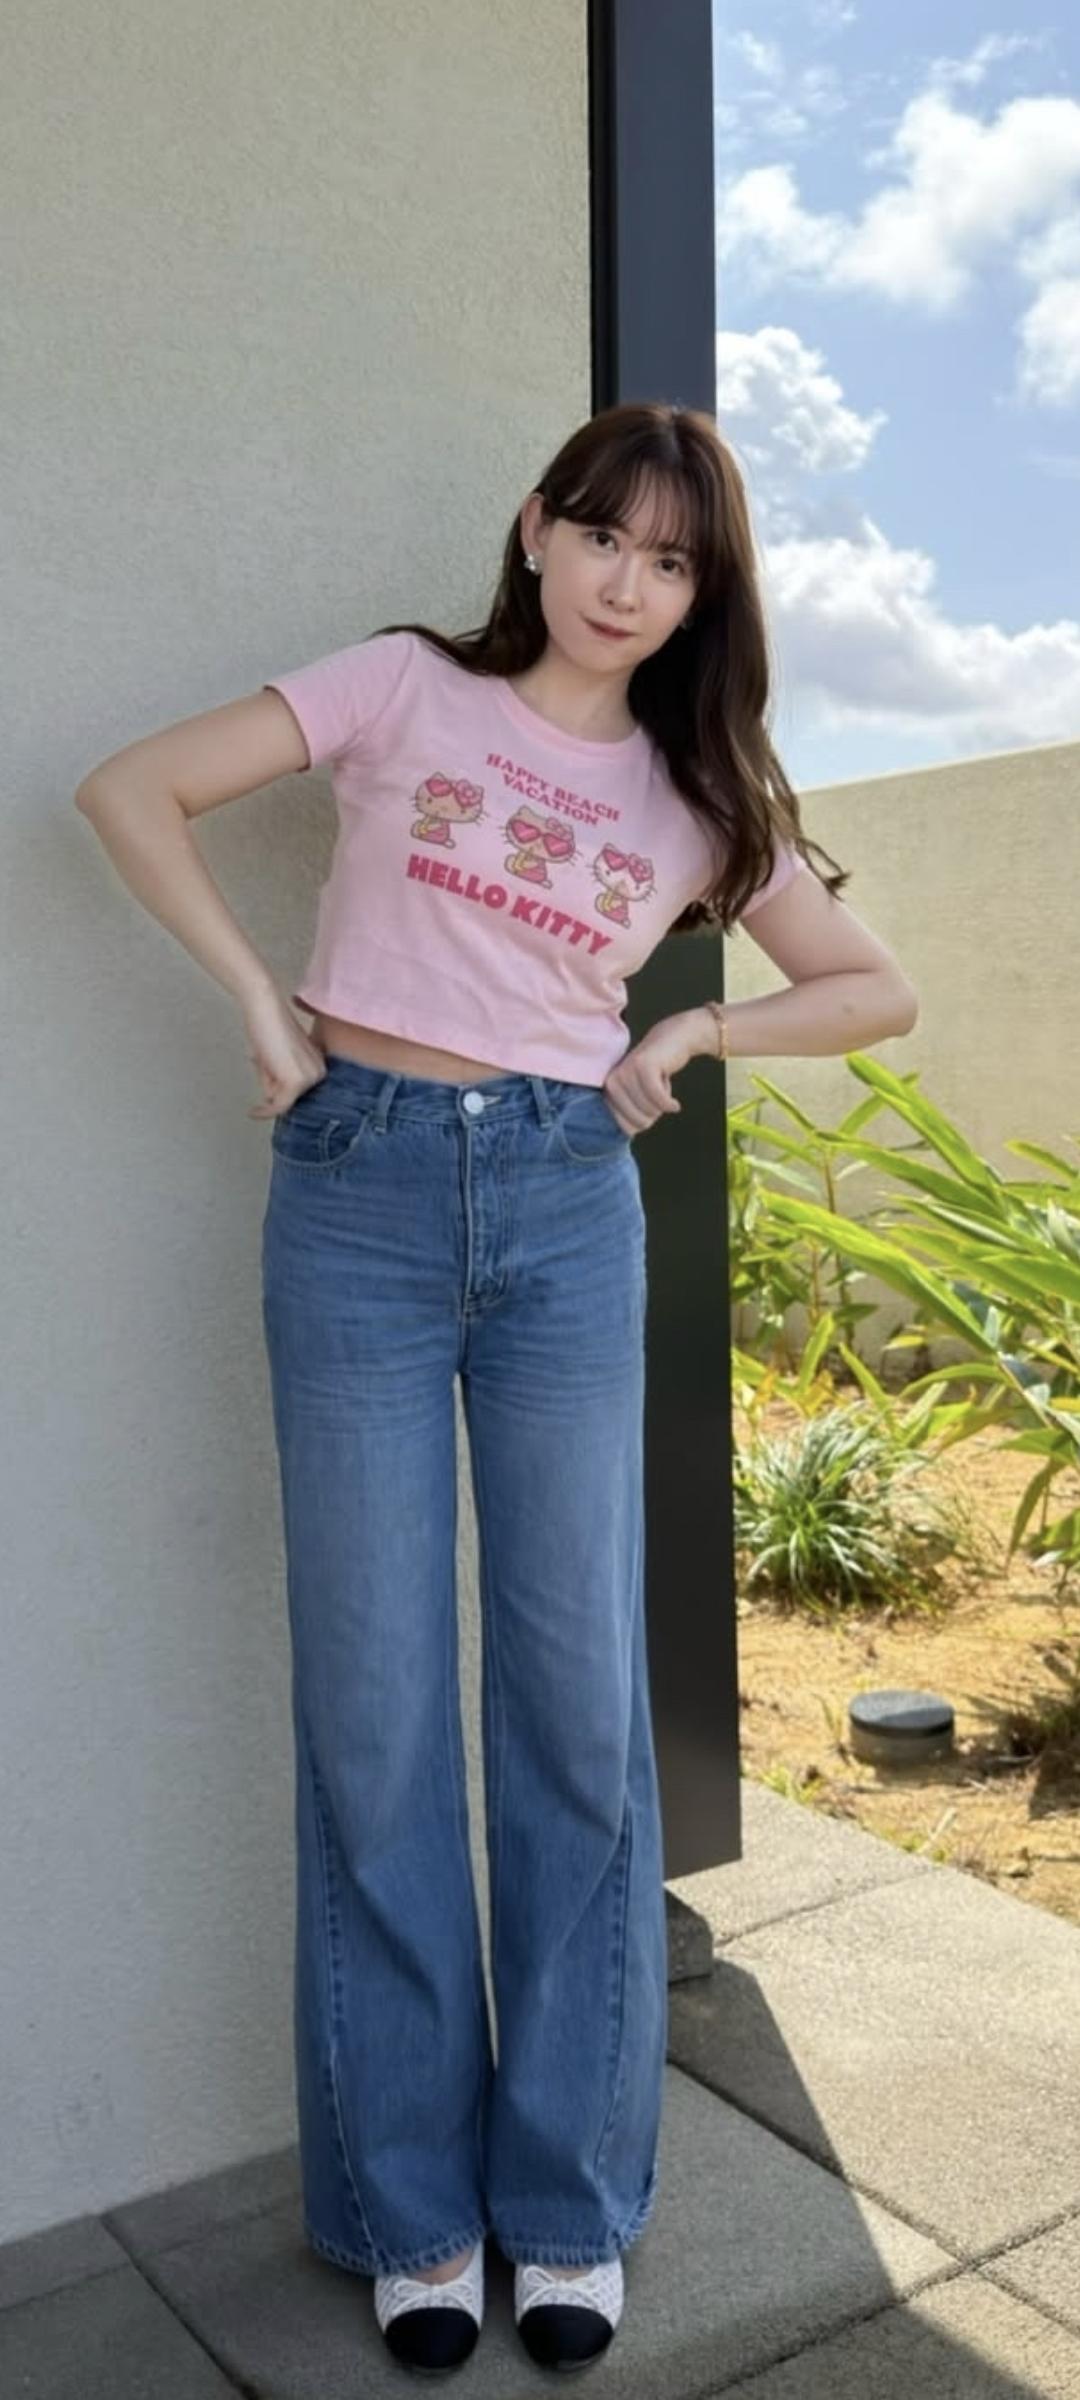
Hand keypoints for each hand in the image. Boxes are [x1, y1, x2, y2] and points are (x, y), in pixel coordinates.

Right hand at [242, 983, 329, 1118]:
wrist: (265, 1009)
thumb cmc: (269, 1027)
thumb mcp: (279, 1059)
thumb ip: (282, 1079)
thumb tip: (273, 1103)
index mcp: (319, 1065)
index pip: (298, 1092)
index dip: (278, 1089)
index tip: (267, 1103)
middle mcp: (320, 1072)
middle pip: (289, 1097)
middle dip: (271, 1084)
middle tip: (264, 1059)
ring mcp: (310, 1078)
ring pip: (281, 1100)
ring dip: (266, 1084)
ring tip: (262, 1056)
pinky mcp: (296, 1082)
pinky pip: (279, 1106)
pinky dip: (265, 1112)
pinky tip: (254, 1112)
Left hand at [602, 1012, 703, 1135]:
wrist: (673, 1039)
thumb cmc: (657, 1072)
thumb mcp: (638, 1094)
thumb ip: (630, 1114)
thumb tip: (630, 1135)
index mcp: (609, 1091)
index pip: (626, 1127)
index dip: (644, 1123)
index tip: (649, 1107)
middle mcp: (613, 1081)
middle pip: (639, 1120)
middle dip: (654, 1114)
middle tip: (658, 1096)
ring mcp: (626, 1072)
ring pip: (649, 1110)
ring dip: (663, 1104)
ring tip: (663, 1086)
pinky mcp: (643, 1066)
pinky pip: (659, 1099)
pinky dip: (670, 1104)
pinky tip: (675, 1103)